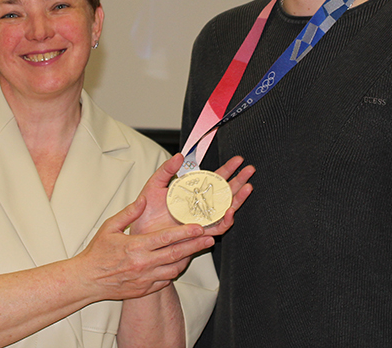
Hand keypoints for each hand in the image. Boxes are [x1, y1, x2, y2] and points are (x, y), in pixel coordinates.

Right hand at [75, 195, 213, 301]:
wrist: (87, 280)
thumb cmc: (97, 253)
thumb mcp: (109, 227)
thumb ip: (129, 213)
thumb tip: (143, 201)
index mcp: (136, 247)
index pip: (166, 238)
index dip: (185, 232)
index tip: (198, 228)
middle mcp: (143, 264)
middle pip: (176, 254)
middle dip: (195, 246)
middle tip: (209, 239)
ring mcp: (145, 279)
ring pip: (173, 269)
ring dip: (186, 259)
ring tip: (196, 250)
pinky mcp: (144, 289)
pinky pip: (165, 281)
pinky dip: (173, 272)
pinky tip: (177, 263)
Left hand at [130, 154, 254, 236]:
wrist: (141, 235)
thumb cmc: (145, 214)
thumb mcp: (154, 185)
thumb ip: (166, 170)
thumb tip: (179, 155)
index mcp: (192, 193)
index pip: (214, 179)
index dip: (227, 169)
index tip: (238, 160)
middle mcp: (201, 206)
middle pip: (226, 192)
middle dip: (240, 180)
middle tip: (250, 170)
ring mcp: (202, 219)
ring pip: (227, 209)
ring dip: (238, 199)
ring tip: (247, 187)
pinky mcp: (200, 233)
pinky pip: (218, 227)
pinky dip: (226, 219)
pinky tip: (230, 210)